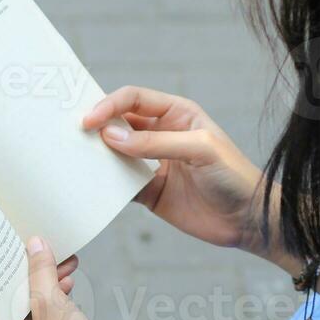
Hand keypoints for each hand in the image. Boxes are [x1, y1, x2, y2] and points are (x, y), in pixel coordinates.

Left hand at [1, 235, 172, 319]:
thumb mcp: (53, 306)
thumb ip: (41, 272)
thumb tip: (34, 241)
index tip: (1, 227)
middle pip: (9, 282)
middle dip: (29, 261)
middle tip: (46, 241)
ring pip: (29, 289)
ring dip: (47, 272)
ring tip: (68, 260)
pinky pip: (43, 301)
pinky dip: (55, 288)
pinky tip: (69, 279)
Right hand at [82, 86, 295, 271]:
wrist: (248, 221)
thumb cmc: (233, 176)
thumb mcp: (199, 150)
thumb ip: (156, 143)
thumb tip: (112, 136)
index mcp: (176, 113)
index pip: (134, 98)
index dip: (109, 105)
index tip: (89, 120)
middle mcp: (160, 134)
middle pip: (119, 122)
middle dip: (96, 124)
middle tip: (70, 133)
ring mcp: (152, 162)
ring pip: (114, 152)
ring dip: (96, 154)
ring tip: (73, 157)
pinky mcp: (148, 191)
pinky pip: (118, 183)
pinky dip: (103, 183)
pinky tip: (89, 184)